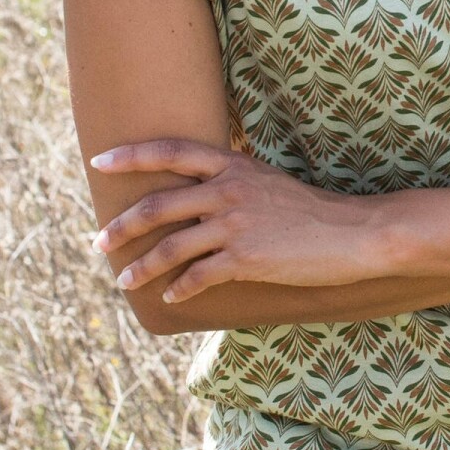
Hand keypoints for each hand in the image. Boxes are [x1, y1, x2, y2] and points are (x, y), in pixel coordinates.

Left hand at [88, 142, 390, 300]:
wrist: (350, 233)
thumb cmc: (308, 209)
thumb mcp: (265, 181)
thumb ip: (230, 181)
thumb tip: (193, 192)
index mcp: (233, 165)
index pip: (171, 151)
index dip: (132, 155)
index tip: (99, 161)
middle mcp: (229, 190)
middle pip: (158, 204)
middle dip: (121, 225)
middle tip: (99, 240)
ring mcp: (236, 225)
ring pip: (171, 246)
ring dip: (141, 266)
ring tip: (124, 281)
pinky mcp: (245, 259)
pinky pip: (197, 277)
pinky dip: (179, 289)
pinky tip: (171, 297)